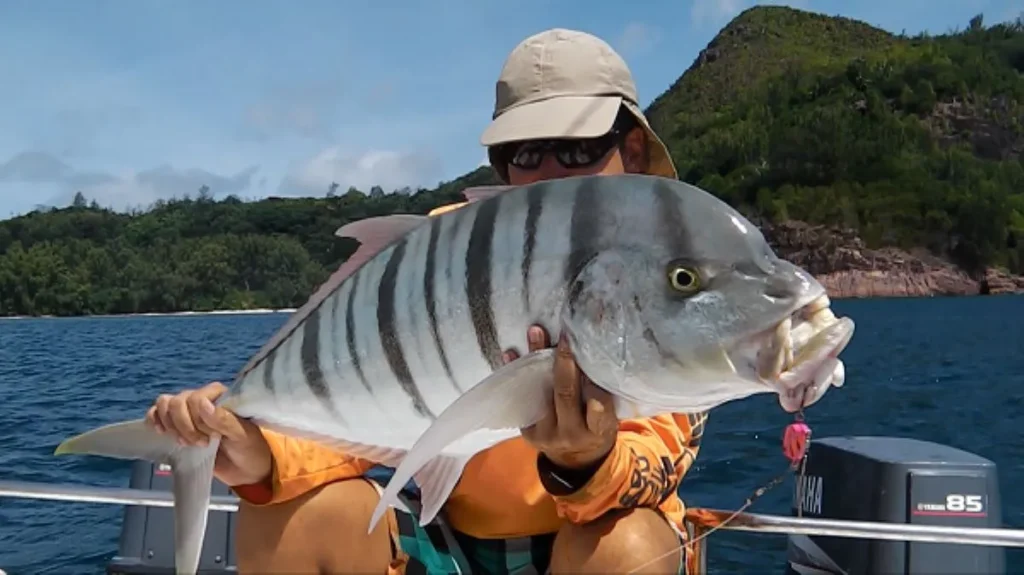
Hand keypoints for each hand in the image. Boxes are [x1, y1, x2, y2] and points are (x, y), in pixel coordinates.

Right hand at [145, 381, 271, 486]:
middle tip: (202, 443)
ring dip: (172, 426)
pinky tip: (163, 433)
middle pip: (177, 402)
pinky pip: (157, 413)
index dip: (198, 421)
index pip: (195, 399)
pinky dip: (155, 420)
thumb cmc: (250, 448)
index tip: (213, 437)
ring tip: (187, 443)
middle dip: (185, 427)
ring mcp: (188, 411)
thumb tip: (202, 404)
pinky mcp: (177, 424)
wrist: (246, 469)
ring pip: (165, 405)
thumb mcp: (243, 435)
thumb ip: (224, 419)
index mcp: (220, 395)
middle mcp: (202, 398)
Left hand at [503, 326, 618, 469]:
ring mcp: (545, 433)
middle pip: (565, 396)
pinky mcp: (527, 429)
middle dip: (565, 364)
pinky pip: (520, 397)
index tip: (594, 376)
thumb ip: (604, 397)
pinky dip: (515, 371)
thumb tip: (594, 354)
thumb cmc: (596, 430)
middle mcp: (570, 433)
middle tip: (565, 337)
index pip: (599, 414)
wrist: (574, 460)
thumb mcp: (609, 421)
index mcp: (598, 431)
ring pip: (539, 392)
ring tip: (536, 332)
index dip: (596, 400)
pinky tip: (510, 352)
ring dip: (535, 359)